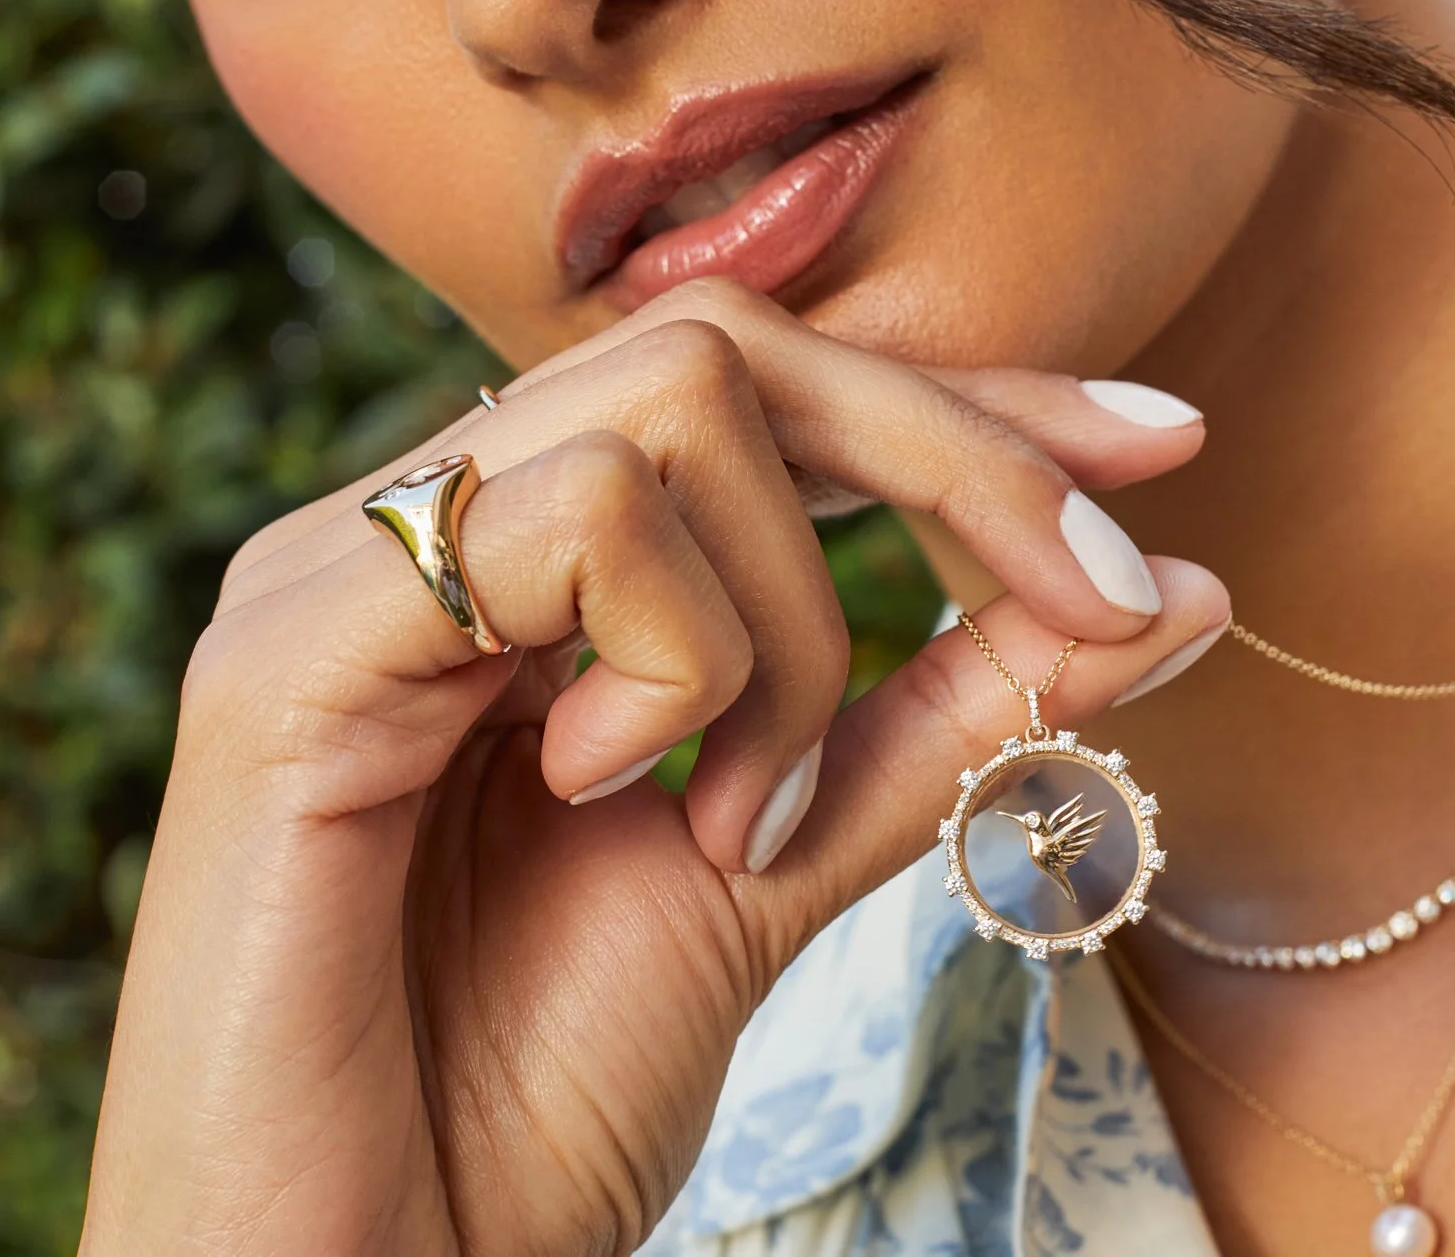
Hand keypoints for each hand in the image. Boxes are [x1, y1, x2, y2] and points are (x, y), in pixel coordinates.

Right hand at [77, 277, 1229, 1255]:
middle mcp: (412, 531)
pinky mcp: (284, 654)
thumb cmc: (520, 1103)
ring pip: (674, 403)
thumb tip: (1170, 593)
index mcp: (505, 567)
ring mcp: (333, 573)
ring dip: (790, 629)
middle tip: (1094, 596)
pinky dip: (677, 661)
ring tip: (737, 823)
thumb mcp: (784, 871)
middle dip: (954, 456)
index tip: (1164, 448)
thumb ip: (942, 716)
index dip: (964, 401)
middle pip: (728, 351)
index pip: (757, 394)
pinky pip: (573, 518)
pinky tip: (610, 796)